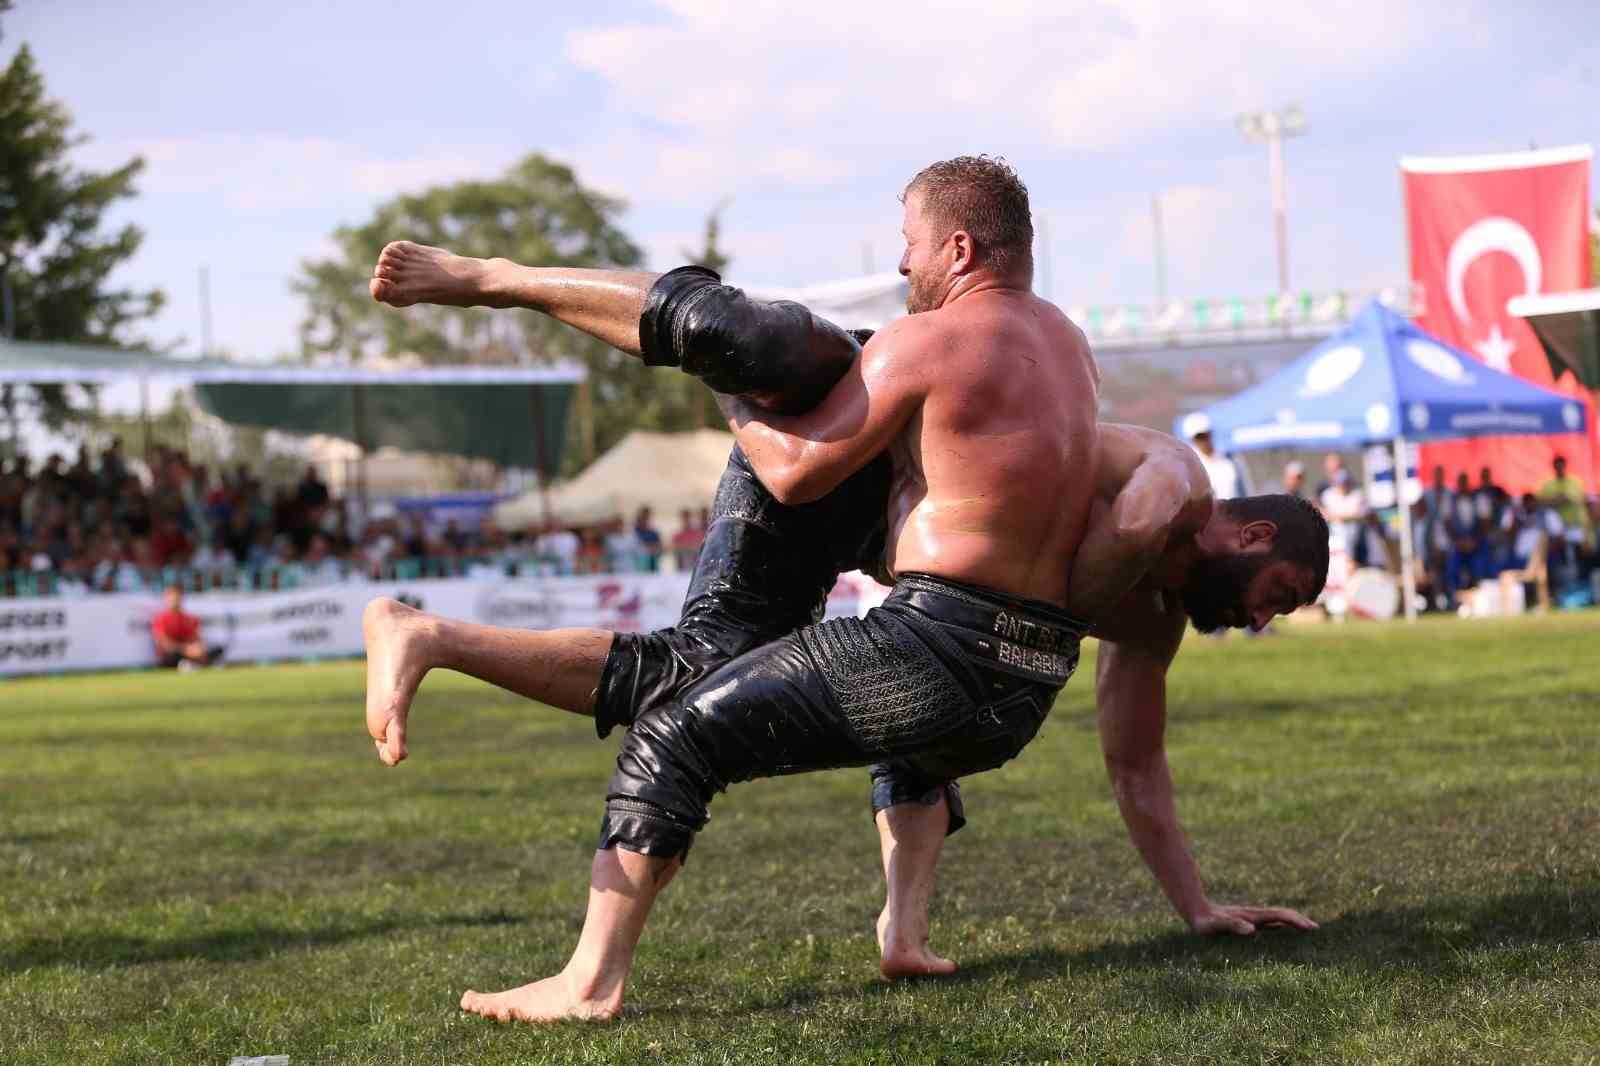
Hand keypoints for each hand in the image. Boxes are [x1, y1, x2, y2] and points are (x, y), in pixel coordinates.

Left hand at [1188, 901, 1317, 935]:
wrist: (1192, 908)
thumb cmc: (1204, 921)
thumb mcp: (1216, 925)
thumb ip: (1232, 926)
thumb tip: (1251, 930)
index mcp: (1252, 917)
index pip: (1279, 916)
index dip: (1296, 921)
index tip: (1311, 927)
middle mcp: (1254, 916)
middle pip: (1281, 916)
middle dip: (1299, 921)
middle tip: (1316, 929)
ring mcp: (1250, 918)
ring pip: (1276, 919)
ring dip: (1292, 923)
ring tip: (1306, 930)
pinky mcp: (1244, 922)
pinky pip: (1267, 925)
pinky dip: (1280, 927)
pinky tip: (1283, 934)